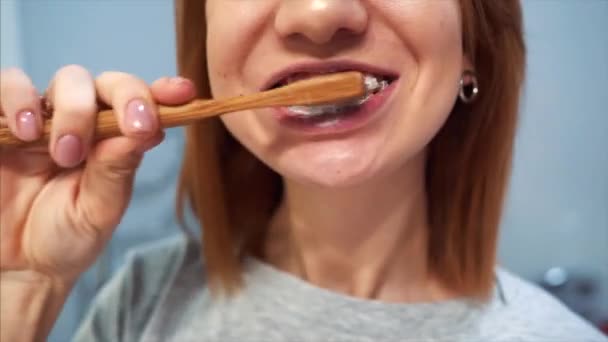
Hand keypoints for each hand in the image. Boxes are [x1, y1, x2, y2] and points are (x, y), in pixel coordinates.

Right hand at [0, 65, 195, 281]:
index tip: (183, 93)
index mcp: (113, 142)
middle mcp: (82, 123)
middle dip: (120, 101)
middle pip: (105, 84)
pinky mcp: (3, 125)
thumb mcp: (98, 211)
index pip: (140, 104)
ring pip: (66, 79)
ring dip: (74, 108)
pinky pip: (6, 87)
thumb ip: (116, 170)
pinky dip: (18, 99)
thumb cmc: (66, 237)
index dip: (162, 92)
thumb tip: (145, 131)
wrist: (19, 266)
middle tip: (122, 134)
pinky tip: (26, 132)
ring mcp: (44, 120)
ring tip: (65, 153)